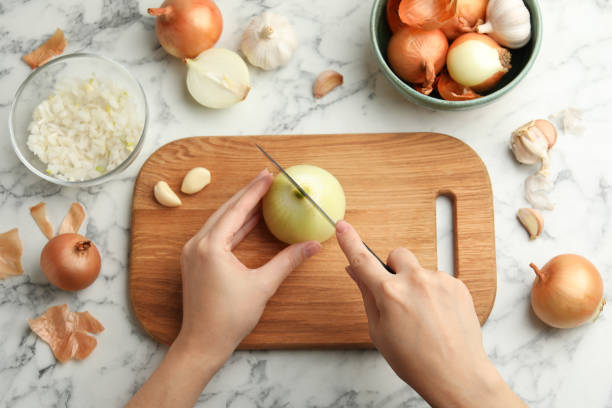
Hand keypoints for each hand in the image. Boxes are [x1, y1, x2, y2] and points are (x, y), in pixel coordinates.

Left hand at [177, 169, 321, 360]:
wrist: (203, 342)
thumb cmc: (229, 317)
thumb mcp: (263, 286)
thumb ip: (288, 261)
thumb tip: (312, 245)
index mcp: (211, 246)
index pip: (237, 210)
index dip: (255, 191)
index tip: (269, 176)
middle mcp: (197, 244)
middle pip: (226, 210)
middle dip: (247, 195)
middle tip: (265, 179)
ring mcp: (193, 253)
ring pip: (219, 221)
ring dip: (240, 209)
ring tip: (259, 196)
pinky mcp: (195, 261)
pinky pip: (215, 234)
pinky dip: (232, 225)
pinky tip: (247, 222)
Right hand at [335, 220, 524, 407]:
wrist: (456, 374)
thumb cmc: (415, 360)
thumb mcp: (379, 331)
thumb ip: (367, 295)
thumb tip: (356, 271)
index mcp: (390, 294)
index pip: (362, 260)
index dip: (349, 241)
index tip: (342, 226)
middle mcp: (415, 281)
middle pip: (397, 255)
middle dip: (394, 269)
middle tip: (398, 294)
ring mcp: (439, 281)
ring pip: (421, 271)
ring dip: (418, 285)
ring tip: (425, 317)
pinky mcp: (458, 285)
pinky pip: (439, 280)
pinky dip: (436, 293)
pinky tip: (439, 317)